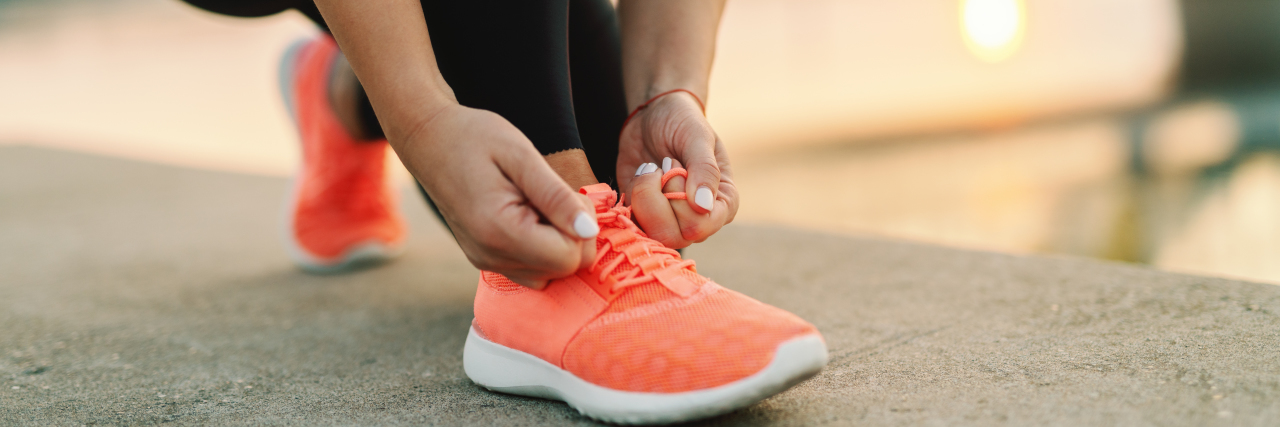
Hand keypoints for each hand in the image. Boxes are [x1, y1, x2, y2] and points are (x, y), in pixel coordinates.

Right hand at [397, 104, 597, 287]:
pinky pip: (533, 269)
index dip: (581, 226)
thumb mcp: (521, 155)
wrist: (429, 139)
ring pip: (551, 273)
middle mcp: (491, 257)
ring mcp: (487, 262)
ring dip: (559, 240)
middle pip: (564, 269)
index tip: (565, 193)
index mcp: (499, 232)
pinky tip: (531, 215)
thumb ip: (556, 196)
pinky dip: (543, 247)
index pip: (568, 257)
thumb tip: (590, 229)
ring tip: (539, 202)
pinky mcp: (487, 259)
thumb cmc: (474, 137)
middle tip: (554, 195)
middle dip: (573, 234)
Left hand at [617, 91, 737, 248]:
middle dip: (656, 197)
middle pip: (673, 236)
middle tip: (660, 167)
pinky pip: (630, 224)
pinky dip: (629, 198)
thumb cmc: (683, 122)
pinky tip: (640, 175)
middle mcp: (699, 220)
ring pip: (649, 234)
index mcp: (723, 204)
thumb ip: (704, 169)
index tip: (675, 165)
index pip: (700, 226)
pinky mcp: (644, 217)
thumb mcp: (697, 136)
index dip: (679, 199)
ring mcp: (670, 221)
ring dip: (641, 195)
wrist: (655, 115)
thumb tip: (703, 206)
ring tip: (649, 170)